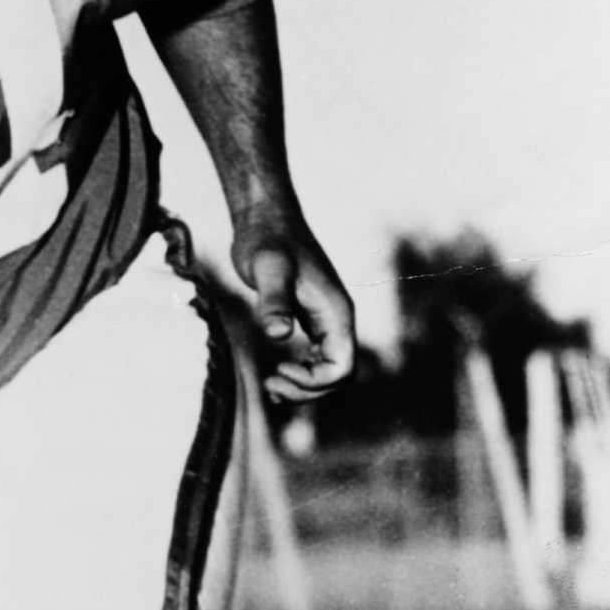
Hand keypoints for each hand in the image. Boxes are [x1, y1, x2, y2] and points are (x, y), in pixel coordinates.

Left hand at [233, 216, 356, 402]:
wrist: (266, 220)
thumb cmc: (267, 240)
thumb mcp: (267, 269)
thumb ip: (274, 301)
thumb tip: (279, 334)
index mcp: (336, 312)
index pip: (343, 367)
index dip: (314, 382)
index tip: (280, 369)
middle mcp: (337, 319)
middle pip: (339, 375)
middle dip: (308, 390)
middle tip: (270, 385)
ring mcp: (326, 320)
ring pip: (329, 370)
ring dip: (304, 386)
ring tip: (270, 385)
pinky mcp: (311, 319)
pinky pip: (317, 358)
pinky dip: (300, 373)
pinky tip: (275, 374)